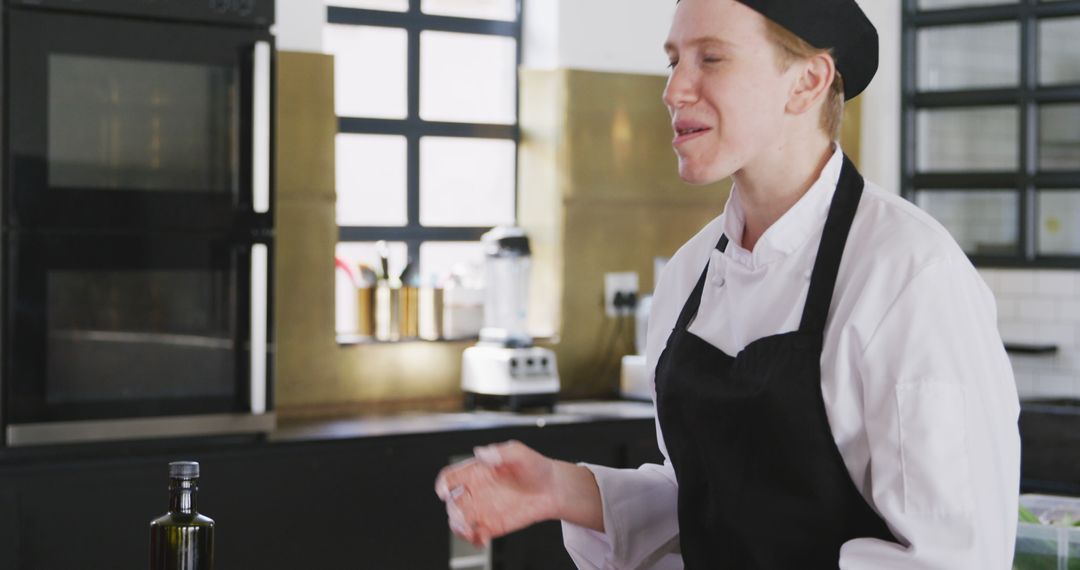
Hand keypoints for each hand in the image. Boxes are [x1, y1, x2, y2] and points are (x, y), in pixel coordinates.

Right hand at [434, 440, 558, 547]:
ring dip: (459, 529)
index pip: (450, 477)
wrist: (552, 489)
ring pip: (458, 521)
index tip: (444, 492)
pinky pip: (475, 535)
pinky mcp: (492, 525)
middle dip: (453, 512)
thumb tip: (482, 453)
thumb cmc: (535, 467)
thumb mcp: (520, 453)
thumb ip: (500, 452)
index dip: (442, 484)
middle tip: (464, 519)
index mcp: (476, 471)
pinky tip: (483, 540)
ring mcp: (482, 509)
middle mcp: (475, 491)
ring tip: (471, 532)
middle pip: (452, 503)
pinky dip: (474, 541)